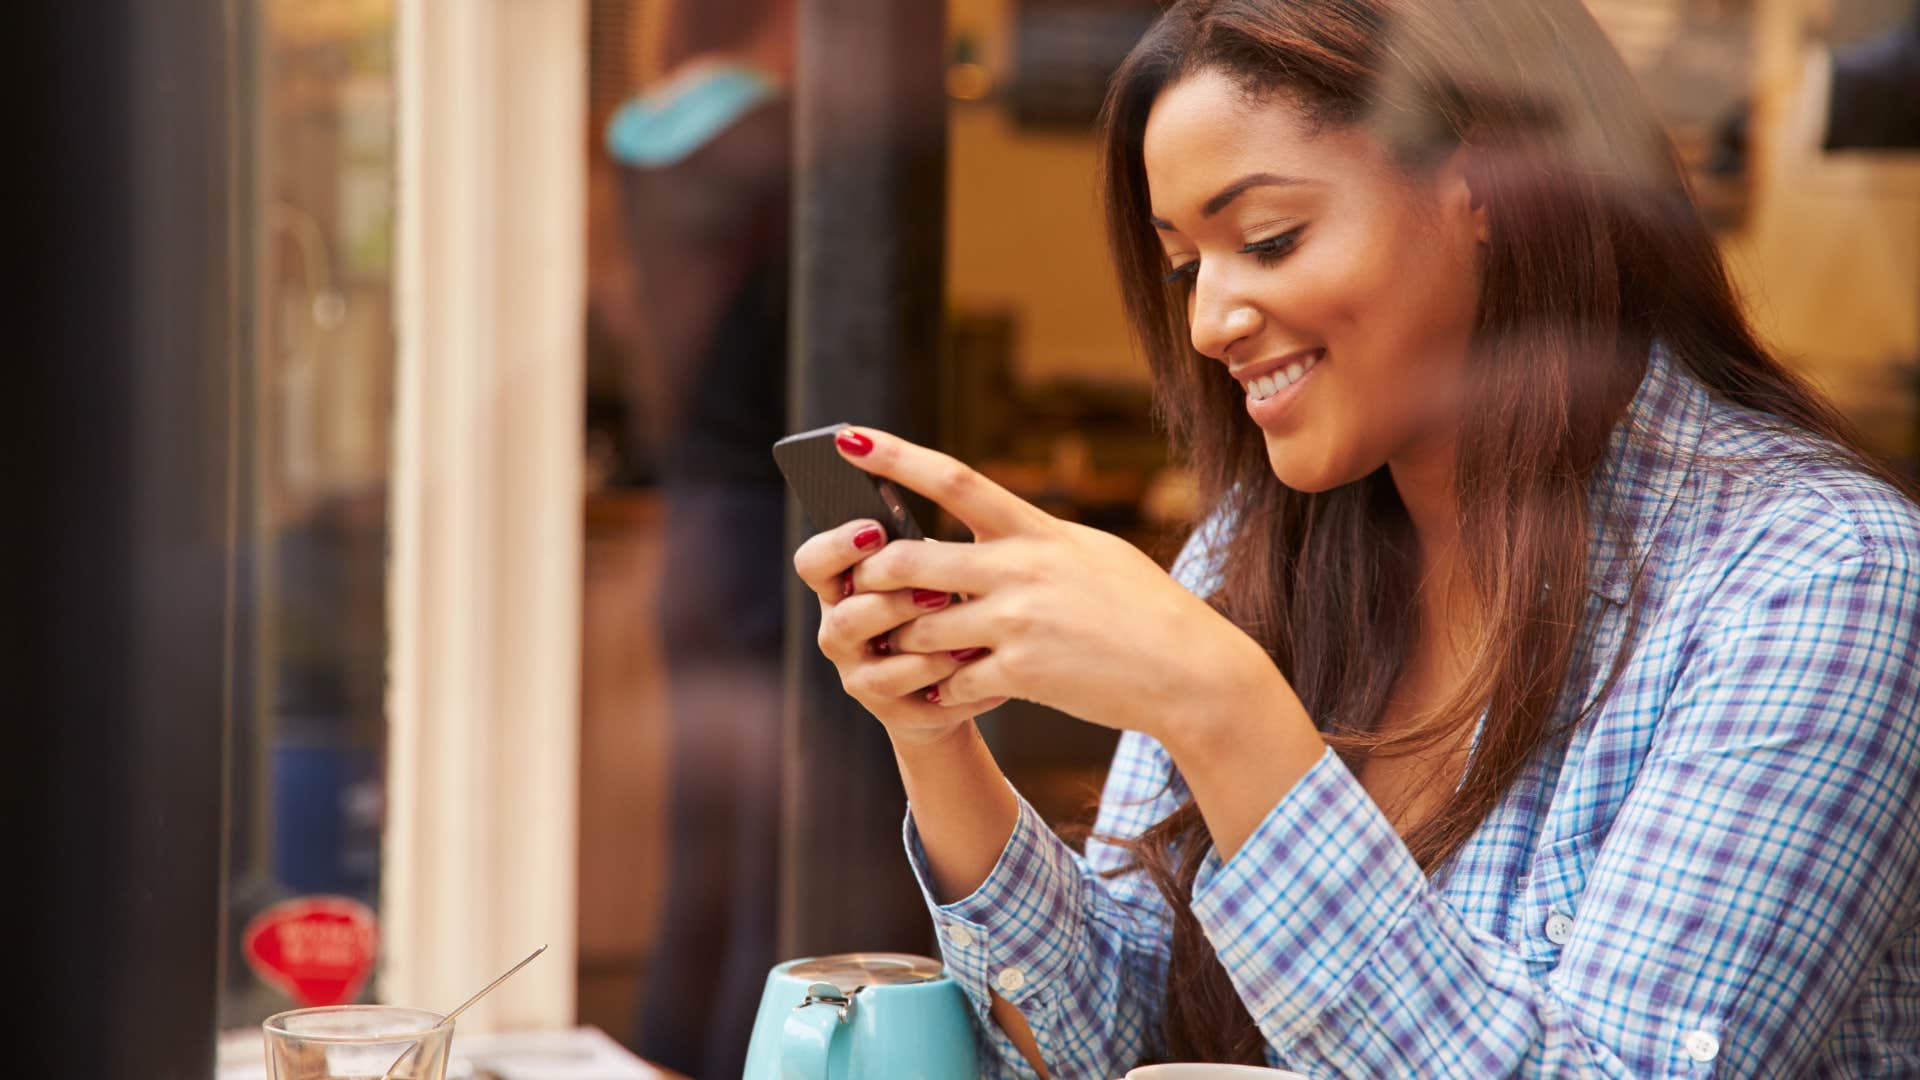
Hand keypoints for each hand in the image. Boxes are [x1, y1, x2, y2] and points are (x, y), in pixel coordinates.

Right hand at [793, 517, 1010, 747]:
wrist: (951, 681)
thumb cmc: (937, 607)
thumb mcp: (928, 570)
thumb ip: (919, 551)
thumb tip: (935, 539)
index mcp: (841, 586)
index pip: (813, 563)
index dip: (837, 547)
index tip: (876, 531)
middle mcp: (839, 630)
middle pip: (848, 616)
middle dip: (894, 603)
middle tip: (939, 593)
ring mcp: (858, 674)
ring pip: (879, 666)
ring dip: (926, 651)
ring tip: (968, 640)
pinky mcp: (888, 710)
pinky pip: (914, 701)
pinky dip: (951, 683)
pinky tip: (981, 667)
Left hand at [829, 426, 1290, 742]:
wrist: (1190, 671)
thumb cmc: (1142, 610)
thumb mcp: (1090, 554)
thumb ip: (1033, 540)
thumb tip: (987, 526)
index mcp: (1036, 530)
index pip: (954, 479)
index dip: (895, 458)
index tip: (846, 440)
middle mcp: (1021, 568)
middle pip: (912, 559)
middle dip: (872, 574)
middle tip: (856, 584)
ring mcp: (1019, 621)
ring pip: (921, 628)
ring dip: (905, 643)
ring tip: (903, 652)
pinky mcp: (1023, 672)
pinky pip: (954, 683)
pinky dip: (943, 693)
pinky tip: (948, 696)